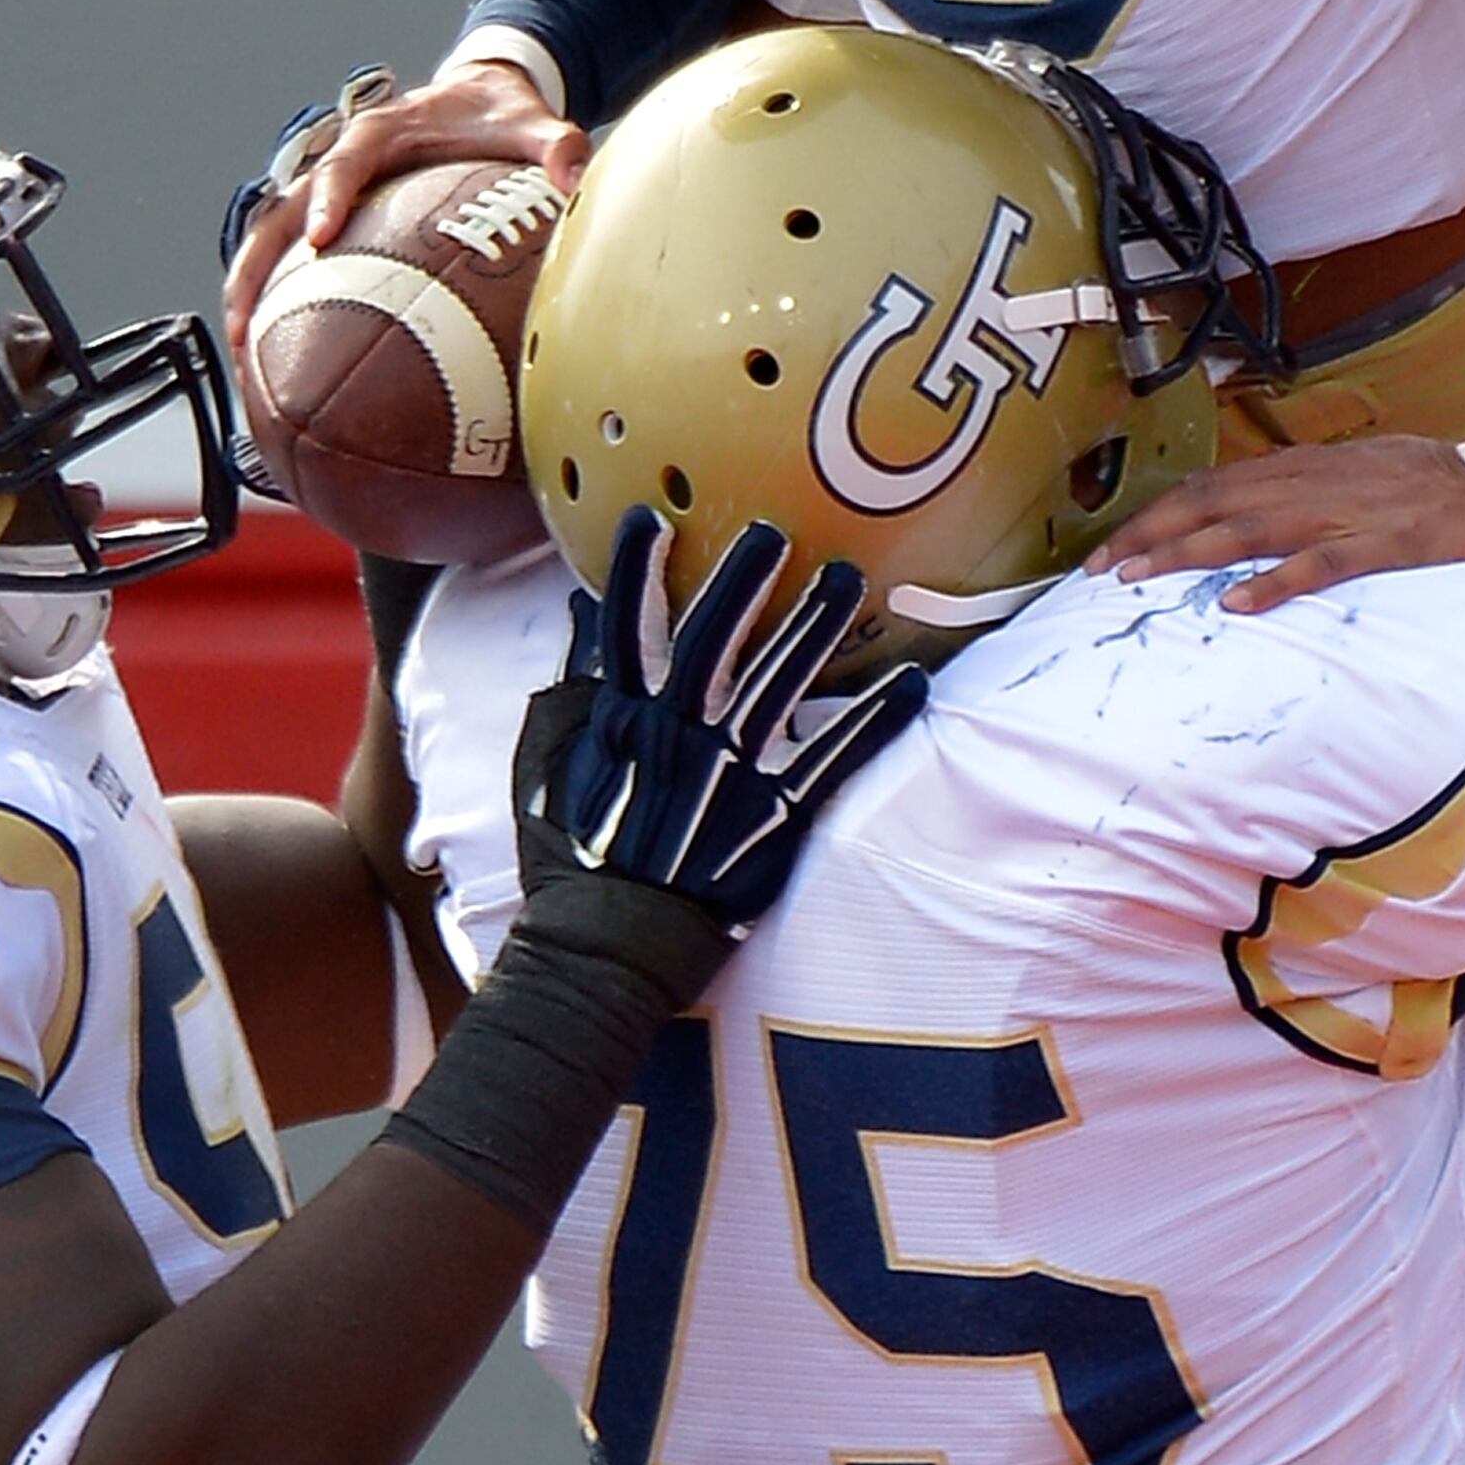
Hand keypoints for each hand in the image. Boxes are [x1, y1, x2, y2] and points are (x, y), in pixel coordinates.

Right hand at [220, 61, 585, 362]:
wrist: (479, 96)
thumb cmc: (498, 115)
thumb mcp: (531, 122)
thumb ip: (556, 146)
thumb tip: (576, 174)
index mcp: (382, 132)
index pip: (346, 163)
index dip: (330, 198)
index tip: (321, 239)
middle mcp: (342, 160)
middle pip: (281, 210)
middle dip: (258, 263)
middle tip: (244, 319)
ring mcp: (332, 189)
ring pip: (273, 238)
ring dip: (252, 288)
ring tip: (240, 348)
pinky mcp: (337, 214)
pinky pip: (297, 257)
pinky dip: (282, 296)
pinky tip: (277, 348)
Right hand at [517, 508, 919, 943]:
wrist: (611, 945)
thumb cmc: (575, 858)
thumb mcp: (549, 773)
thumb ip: (571, 695)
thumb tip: (581, 622)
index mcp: (621, 724)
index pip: (627, 634)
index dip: (637, 574)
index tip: (652, 519)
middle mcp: (677, 740)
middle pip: (711, 644)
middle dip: (739, 582)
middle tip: (771, 531)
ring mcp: (730, 778)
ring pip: (776, 687)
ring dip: (812, 629)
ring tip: (846, 577)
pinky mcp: (776, 818)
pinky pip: (833, 760)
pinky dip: (874, 721)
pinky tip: (914, 682)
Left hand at [1095, 436, 1464, 611]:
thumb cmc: (1439, 480)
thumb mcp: (1362, 472)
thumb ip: (1310, 487)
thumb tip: (1259, 507)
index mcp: (1308, 466)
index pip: (1213, 484)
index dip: (1158, 512)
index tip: (1114, 545)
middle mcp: (1314, 483)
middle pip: (1213, 503)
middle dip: (1150, 534)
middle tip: (1098, 570)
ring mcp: (1346, 512)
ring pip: (1248, 529)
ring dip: (1187, 554)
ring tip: (1138, 578)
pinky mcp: (1383, 544)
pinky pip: (1319, 564)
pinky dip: (1274, 581)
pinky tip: (1237, 604)